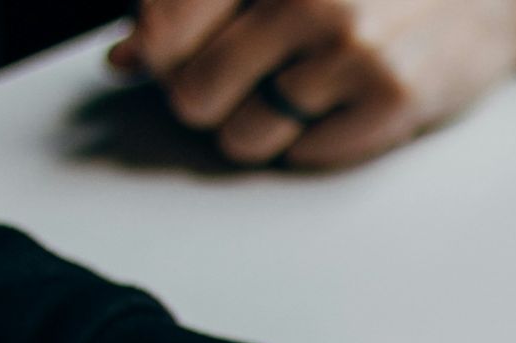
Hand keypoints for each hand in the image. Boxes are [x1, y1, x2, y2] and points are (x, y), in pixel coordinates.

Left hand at [108, 0, 515, 166]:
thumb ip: (200, 4)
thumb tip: (126, 59)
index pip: (168, 23)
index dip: (157, 57)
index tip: (166, 65)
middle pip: (194, 92)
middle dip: (210, 101)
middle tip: (245, 86)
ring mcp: (349, 50)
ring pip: (245, 136)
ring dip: (259, 131)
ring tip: (297, 98)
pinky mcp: (390, 100)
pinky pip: (306, 155)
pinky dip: (312, 144)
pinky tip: (339, 108)